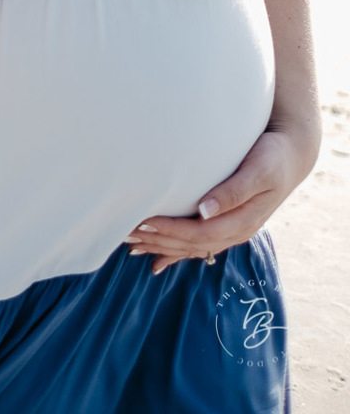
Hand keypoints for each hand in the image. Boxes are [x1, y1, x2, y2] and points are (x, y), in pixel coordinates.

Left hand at [125, 124, 318, 273]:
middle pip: (192, 244)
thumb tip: (205, 210)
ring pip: (192, 247)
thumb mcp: (258, 171)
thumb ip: (234, 191)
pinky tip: (157, 261)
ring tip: (132, 246)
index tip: (143, 222)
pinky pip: (198, 245)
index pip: (200, 233)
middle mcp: (236, 231)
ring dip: (163, 247)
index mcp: (243, 221)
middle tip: (126, 233)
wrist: (290, 155)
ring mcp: (231, 230)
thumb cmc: (272, 157)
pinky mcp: (227, 224)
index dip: (171, 230)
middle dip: (159, 240)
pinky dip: (176, 253)